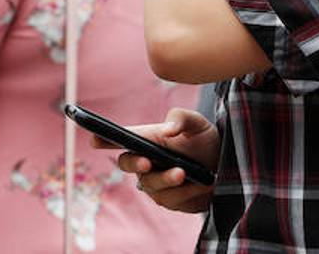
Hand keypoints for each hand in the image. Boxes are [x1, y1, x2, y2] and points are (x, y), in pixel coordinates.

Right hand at [91, 108, 219, 213]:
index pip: (120, 138)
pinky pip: (170, 200)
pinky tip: (201, 184)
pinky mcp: (168, 200)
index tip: (94, 138)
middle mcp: (145, 161)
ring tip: (184, 173)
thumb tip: (168, 129)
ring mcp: (154, 183)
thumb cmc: (204, 139)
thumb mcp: (198, 122)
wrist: (223, 166)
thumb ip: (182, 117)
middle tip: (147, 161)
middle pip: (128, 164)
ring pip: (150, 185)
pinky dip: (186, 192)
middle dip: (135, 164)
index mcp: (147, 138)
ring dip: (166, 180)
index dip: (104, 138)